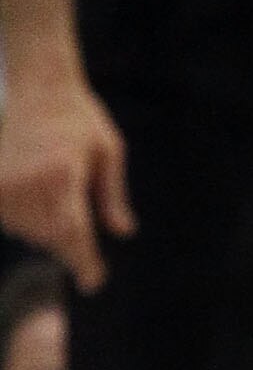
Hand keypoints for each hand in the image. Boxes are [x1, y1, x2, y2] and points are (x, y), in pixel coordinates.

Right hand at [0, 67, 131, 290]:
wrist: (39, 86)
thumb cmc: (80, 118)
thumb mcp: (109, 152)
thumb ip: (112, 196)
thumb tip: (124, 233)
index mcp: (62, 177)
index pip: (72, 234)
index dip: (83, 263)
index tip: (93, 282)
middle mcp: (27, 184)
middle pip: (51, 237)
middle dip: (70, 240)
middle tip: (76, 204)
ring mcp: (3, 185)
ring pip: (29, 231)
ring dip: (46, 225)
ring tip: (54, 182)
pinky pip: (10, 220)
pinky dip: (27, 217)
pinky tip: (38, 188)